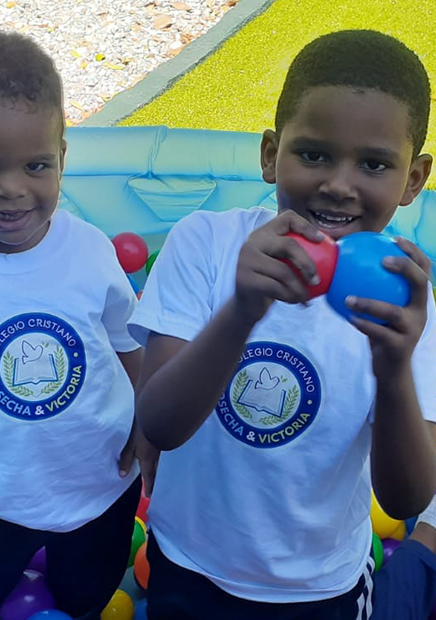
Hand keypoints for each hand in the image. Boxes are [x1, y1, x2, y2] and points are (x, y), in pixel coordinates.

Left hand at [119, 421, 160, 496]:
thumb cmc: (144, 431)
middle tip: (150, 485)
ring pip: (157, 461)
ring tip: (151, 470)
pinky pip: (158, 452)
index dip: (148, 487)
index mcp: (148, 459)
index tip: (149, 495)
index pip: (148, 477)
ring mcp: (160, 446)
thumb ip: (126, 459)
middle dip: (152, 478)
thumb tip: (122, 474)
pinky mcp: (162, 438)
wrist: (159, 414)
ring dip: (154, 467)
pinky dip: (155, 456)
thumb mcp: (131, 445)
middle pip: (154, 470)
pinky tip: (153, 452)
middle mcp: (156, 455)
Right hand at [234, 210, 323, 325]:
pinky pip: (276, 288)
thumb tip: (333, 253)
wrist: (245, 305)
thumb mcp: (279, 265)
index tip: (321, 240)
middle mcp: (252, 243)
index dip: (306, 226)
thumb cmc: (269, 283)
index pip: (287, 218)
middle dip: (308, 263)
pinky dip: (290, 297)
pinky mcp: (245, 279)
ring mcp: (246, 260)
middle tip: (317, 280)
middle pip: (288, 245)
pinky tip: (298, 303)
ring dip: (300, 288)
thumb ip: (295, 256)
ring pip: (284, 271)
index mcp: (263, 234)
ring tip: (307, 298)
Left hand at [345, 237, 429, 377]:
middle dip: (405, 267)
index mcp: (418, 300)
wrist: (391, 368)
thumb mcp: (382, 310)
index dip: (413, 251)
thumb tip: (349, 264)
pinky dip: (363, 324)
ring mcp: (412, 330)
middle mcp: (420, 312)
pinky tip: (349, 317)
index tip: (394, 238)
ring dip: (370, 303)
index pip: (424, 269)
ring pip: (394, 312)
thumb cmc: (382, 333)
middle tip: (382, 260)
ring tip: (348, 298)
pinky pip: (379, 332)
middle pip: (420, 283)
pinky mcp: (400, 347)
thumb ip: (374, 291)